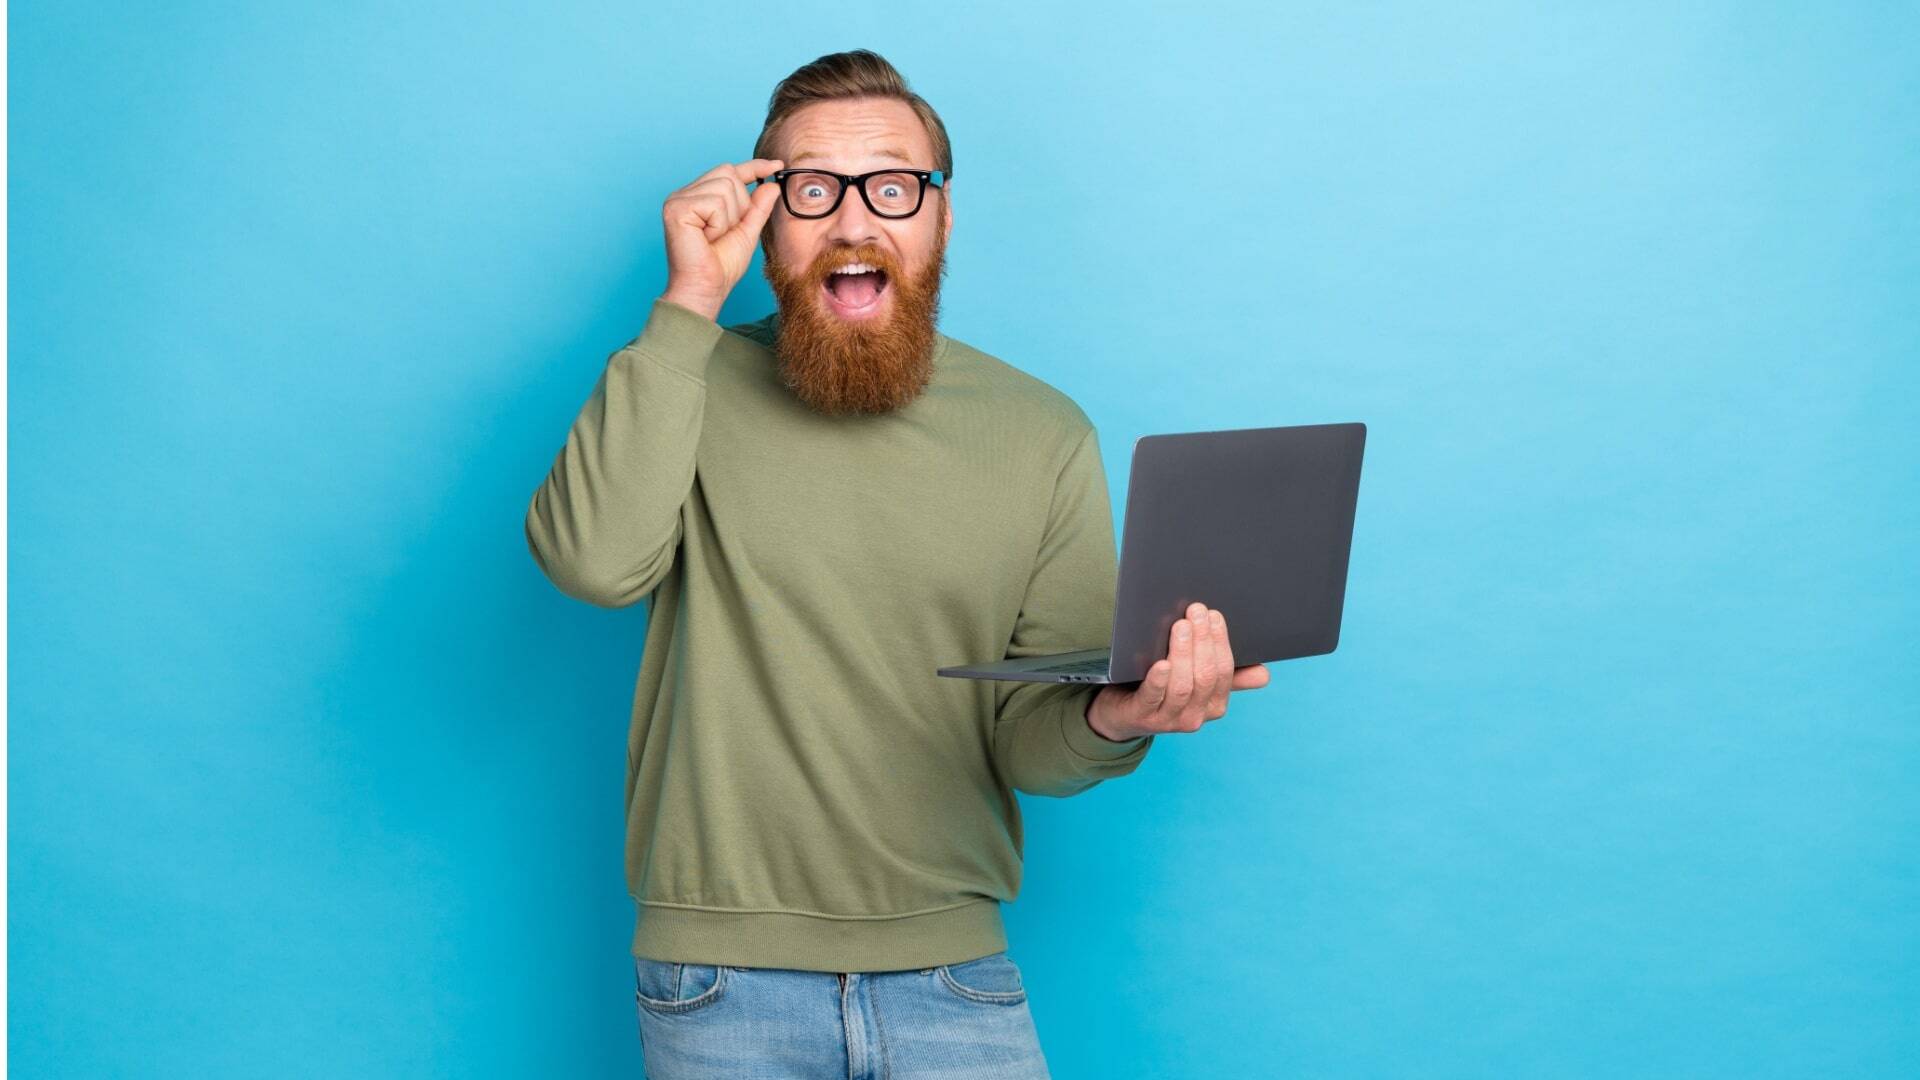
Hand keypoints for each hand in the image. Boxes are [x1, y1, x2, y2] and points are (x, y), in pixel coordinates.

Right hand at [659, 157, 785, 320]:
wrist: (705, 289)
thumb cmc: (721, 266)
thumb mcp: (747, 232)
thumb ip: (758, 208)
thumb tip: (771, 184)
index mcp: (699, 196)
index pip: (729, 171)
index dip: (754, 166)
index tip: (777, 164)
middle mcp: (685, 193)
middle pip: (728, 174)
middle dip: (740, 205)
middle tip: (725, 232)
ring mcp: (678, 199)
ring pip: (724, 187)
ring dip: (729, 217)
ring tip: (714, 237)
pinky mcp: (676, 208)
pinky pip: (715, 202)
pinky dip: (719, 224)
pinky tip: (707, 238)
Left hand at [1087, 602, 1269, 740]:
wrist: (1121, 714)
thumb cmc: (1162, 690)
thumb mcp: (1196, 684)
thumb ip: (1227, 677)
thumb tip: (1263, 674)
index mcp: (1214, 705)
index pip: (1224, 671)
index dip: (1219, 642)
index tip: (1214, 615)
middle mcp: (1196, 716)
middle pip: (1205, 676)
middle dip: (1203, 641)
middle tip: (1196, 611)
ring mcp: (1169, 720)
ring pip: (1182, 686)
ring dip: (1183, 653)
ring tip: (1181, 625)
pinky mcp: (1142, 717)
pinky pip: (1154, 698)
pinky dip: (1159, 680)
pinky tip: (1161, 663)